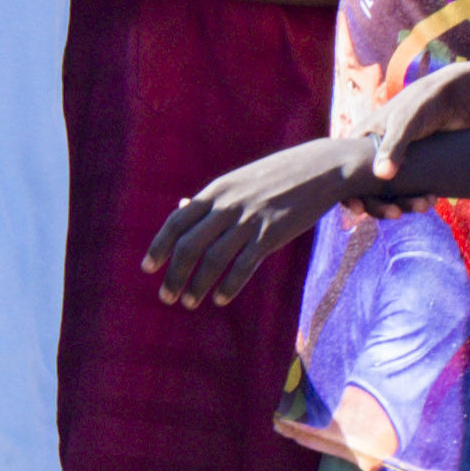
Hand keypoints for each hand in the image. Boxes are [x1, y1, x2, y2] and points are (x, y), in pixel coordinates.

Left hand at [149, 134, 361, 308]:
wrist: (322, 168)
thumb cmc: (276, 176)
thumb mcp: (237, 180)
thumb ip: (210, 198)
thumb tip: (180, 208)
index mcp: (215, 191)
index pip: (176, 222)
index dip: (159, 247)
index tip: (147, 268)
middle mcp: (227, 206)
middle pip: (189, 245)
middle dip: (174, 274)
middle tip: (166, 296)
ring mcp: (249, 220)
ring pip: (213, 258)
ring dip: (198, 285)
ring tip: (189, 302)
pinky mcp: (272, 233)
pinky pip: (244, 265)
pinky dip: (229, 285)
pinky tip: (220, 299)